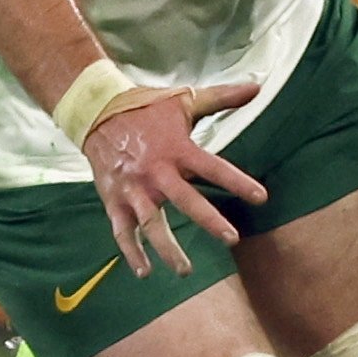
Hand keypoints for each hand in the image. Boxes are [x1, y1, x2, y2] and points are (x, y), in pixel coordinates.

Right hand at [83, 82, 268, 277]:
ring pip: (150, 223)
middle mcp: (155, 172)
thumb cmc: (147, 108)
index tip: (261, 197)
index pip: (214, 168)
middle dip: (208, 220)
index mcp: (177, 148)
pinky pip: (121, 231)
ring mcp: (132, 188)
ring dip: (167, 248)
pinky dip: (130, 252)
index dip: (237, 182)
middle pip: (184, 201)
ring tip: (186, 270)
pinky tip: (144, 271)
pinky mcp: (113, 199)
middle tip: (232, 239)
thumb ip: (222, 97)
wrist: (96, 112)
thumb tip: (257, 85)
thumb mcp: (184, 100)